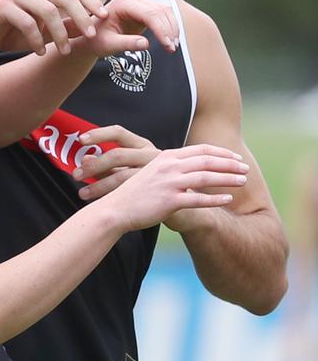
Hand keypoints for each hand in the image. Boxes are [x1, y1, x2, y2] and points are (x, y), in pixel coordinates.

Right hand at [0, 0, 107, 55]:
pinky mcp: (2, 7)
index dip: (91, 2)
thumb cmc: (8, 34)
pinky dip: (36, 40)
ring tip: (63, 51)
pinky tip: (40, 53)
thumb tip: (89, 29)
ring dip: (59, 33)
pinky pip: (27, 22)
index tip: (104, 17)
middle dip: (81, 16)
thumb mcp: (41, 32)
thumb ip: (62, 27)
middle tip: (90, 36)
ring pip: (47, 10)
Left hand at [73, 126, 159, 199]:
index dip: (99, 134)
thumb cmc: (153, 184)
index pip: (118, 133)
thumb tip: (83, 160)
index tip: (81, 140)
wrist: (185, 200)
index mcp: (143, 145)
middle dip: (94, 166)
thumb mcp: (130, 170)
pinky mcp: (158, 189)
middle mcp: (150, 155)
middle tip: (76, 175)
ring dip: (99, 186)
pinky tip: (101, 203)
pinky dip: (113, 197)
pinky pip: (131, 193)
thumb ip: (108, 166)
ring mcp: (157, 172)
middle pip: (117, 155)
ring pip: (122, 177)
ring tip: (83, 193)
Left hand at [80, 0, 178, 57]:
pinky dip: (169, 27)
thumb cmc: (97, 40)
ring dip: (172, 28)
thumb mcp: (108, 44)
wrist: (91, 35)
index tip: (168, 45)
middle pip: (160, 11)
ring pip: (164, 11)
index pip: (149, 14)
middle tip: (172, 49)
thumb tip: (146, 44)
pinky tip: (170, 41)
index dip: (161, 30)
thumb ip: (126, 43)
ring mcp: (139, 1)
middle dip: (169, 30)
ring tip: (172, 47)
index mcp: (122, 3)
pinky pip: (162, 14)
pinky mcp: (144, 8)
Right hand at [102, 144, 249, 231]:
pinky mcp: (170, 201)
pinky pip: (198, 199)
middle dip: (230, 163)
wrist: (116, 210)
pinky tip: (228, 199)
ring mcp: (170, 183)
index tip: (235, 157)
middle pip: (208, 161)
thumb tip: (189, 169)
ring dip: (228, 178)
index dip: (221, 152)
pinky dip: (216, 198)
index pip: (201, 150)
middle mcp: (169, 167)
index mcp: (166, 157)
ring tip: (243, 181)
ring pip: (207, 177)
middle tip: (245, 168)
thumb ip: (170, 168)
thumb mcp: (151, 173)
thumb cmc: (133, 194)